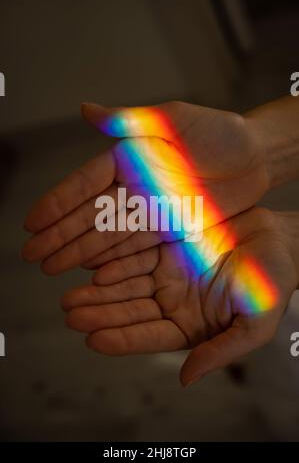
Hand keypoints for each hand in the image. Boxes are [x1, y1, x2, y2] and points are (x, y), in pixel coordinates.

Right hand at [22, 101, 269, 274]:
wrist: (254, 157)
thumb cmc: (216, 131)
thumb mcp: (172, 119)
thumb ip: (129, 119)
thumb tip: (85, 110)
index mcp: (128, 157)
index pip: (84, 184)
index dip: (56, 203)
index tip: (32, 223)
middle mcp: (134, 185)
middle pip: (89, 214)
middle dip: (60, 236)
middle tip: (33, 255)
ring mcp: (149, 209)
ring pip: (107, 234)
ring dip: (79, 251)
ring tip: (51, 267)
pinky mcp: (167, 227)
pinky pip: (134, 246)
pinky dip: (110, 258)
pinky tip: (88, 269)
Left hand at [61, 208, 298, 385]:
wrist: (279, 241)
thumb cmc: (273, 285)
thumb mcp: (254, 324)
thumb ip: (220, 352)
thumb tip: (185, 379)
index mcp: (190, 325)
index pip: (149, 336)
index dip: (122, 338)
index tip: (93, 339)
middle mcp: (172, 300)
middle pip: (130, 310)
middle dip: (101, 312)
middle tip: (71, 313)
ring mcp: (167, 272)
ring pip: (126, 282)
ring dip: (99, 289)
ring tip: (72, 294)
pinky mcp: (165, 245)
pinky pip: (135, 251)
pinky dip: (115, 258)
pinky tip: (92, 263)